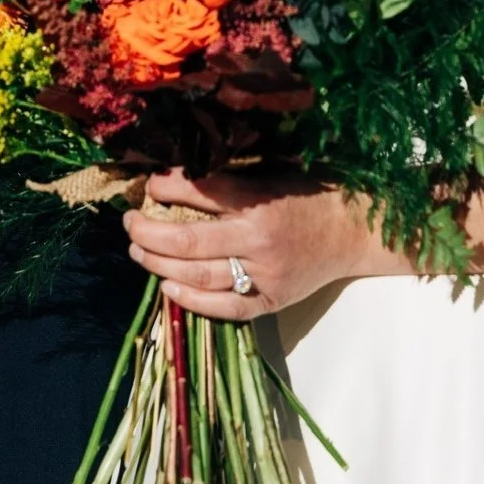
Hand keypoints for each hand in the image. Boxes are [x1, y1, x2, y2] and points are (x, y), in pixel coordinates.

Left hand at [125, 168, 411, 320]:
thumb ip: (229, 179)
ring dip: (160, 265)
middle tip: (129, 223)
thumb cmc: (310, 196)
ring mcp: (266, 277)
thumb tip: (175, 177)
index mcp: (261, 203)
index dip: (166, 188)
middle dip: (150, 232)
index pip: (201, 193)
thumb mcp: (272, 175)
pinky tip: (168, 289)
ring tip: (138, 252)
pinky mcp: (272, 301)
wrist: (353, 232)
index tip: (148, 186)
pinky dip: (192, 301)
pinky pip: (225, 308)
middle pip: (189, 241)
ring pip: (199, 276)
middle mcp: (260, 242)